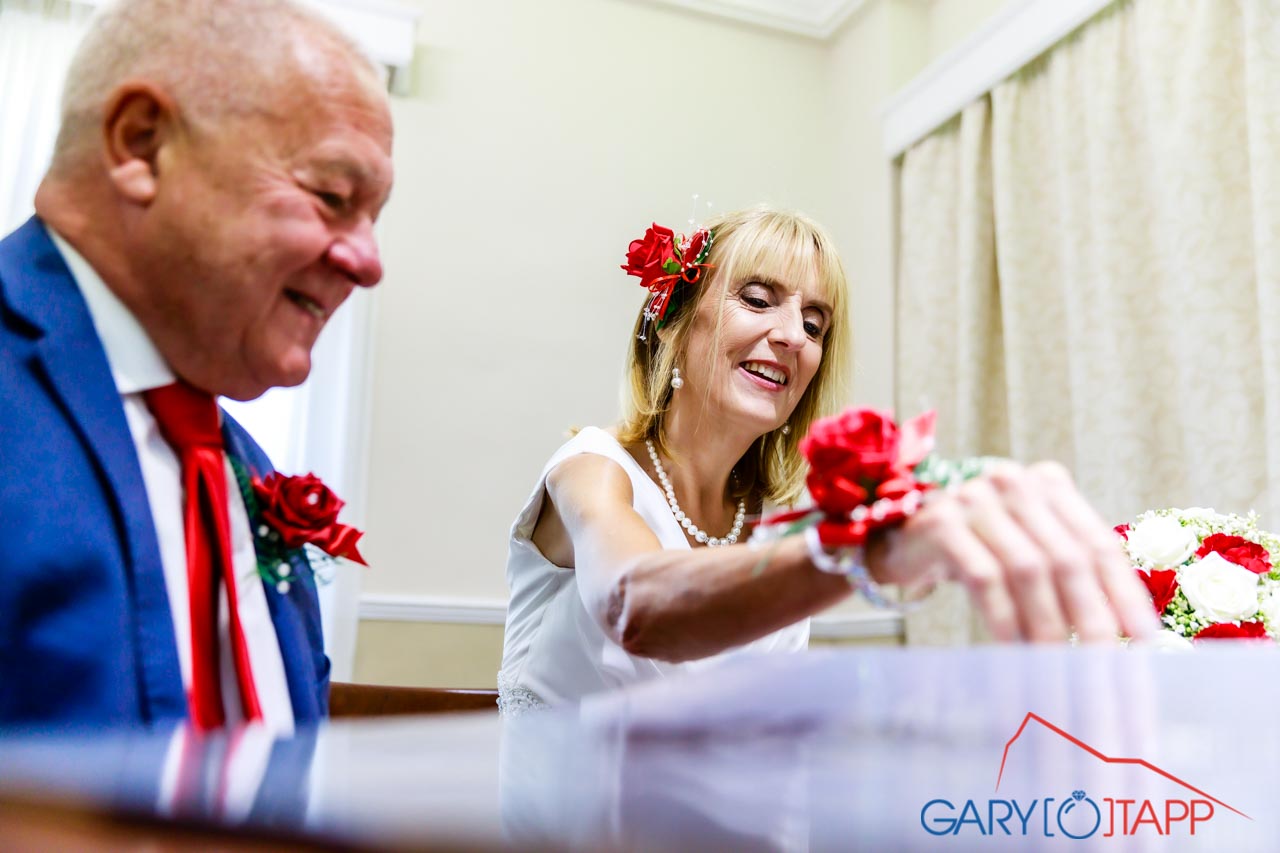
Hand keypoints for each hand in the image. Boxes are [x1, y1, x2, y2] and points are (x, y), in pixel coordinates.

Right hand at [869, 461, 1159, 642]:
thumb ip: (1069, 573)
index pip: (1099, 543)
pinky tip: (1014, 651)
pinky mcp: (941, 523)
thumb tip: (1125, 635)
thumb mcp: (1026, 548)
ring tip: (1059, 667)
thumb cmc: (975, 551)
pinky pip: (985, 578)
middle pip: (1068, 559)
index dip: (1124, 594)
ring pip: (1029, 570)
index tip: (1142, 642)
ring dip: (1048, 626)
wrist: (899, 540)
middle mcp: (1015, 483)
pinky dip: (1005, 619)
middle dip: (1091, 620)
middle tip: (1105, 668)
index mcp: (1048, 485)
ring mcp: (975, 499)